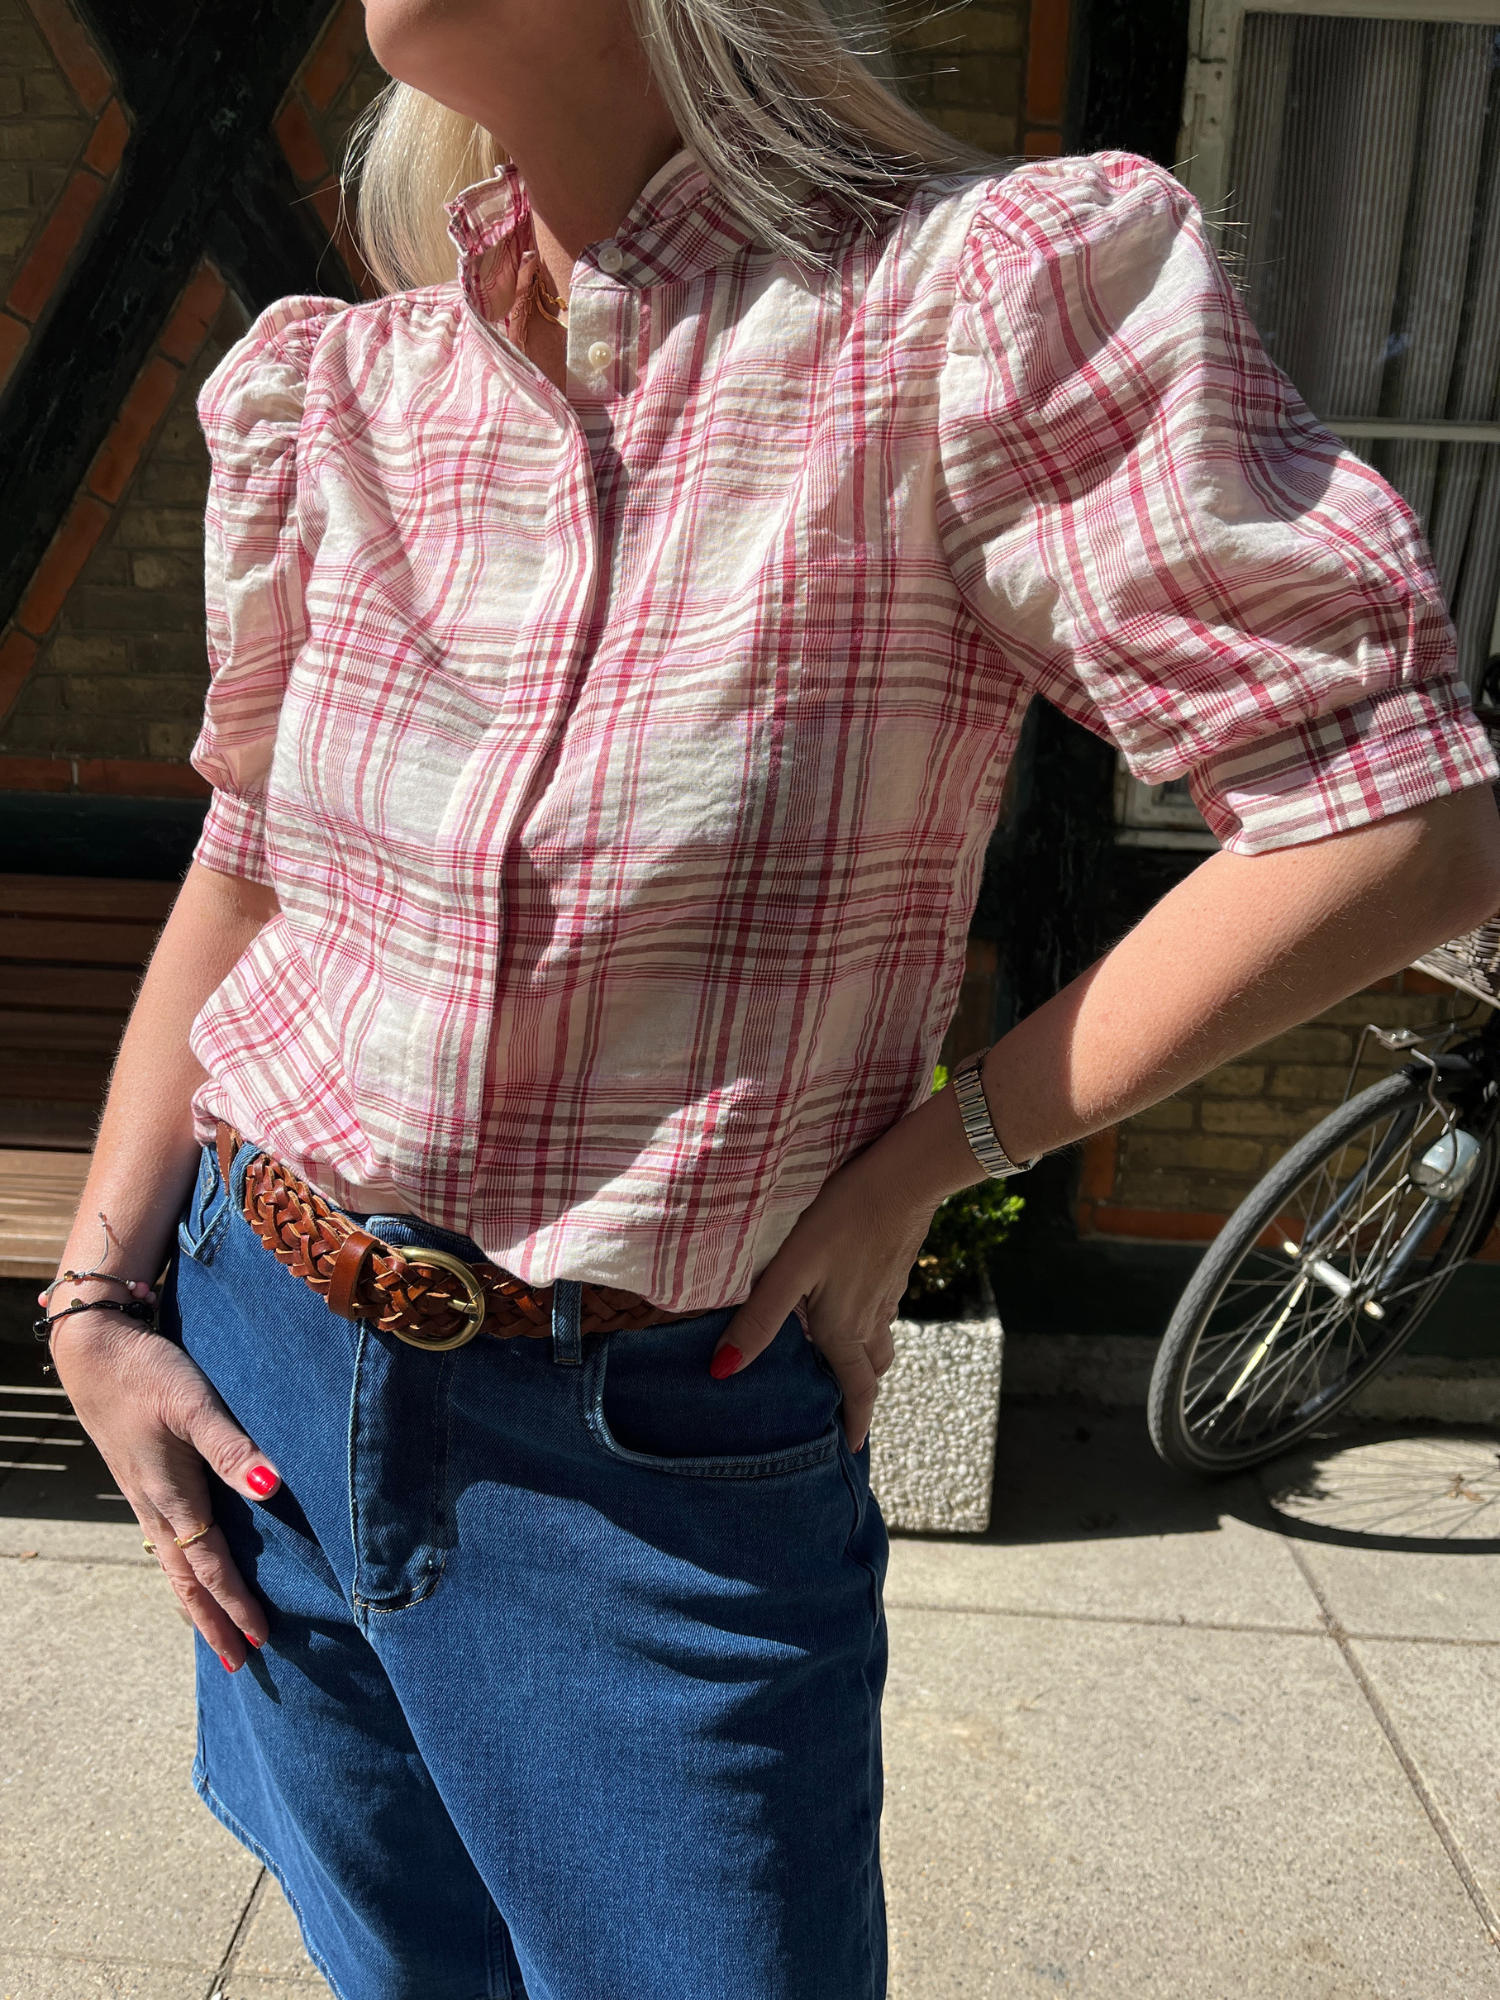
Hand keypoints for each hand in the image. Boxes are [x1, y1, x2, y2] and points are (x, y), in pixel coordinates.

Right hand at [51, 1310, 280, 1670]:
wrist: (94, 1350)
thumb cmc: (148, 1373)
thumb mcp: (195, 1405)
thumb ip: (232, 1449)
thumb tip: (271, 1489)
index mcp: (172, 1496)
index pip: (210, 1565)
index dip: (236, 1602)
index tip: (261, 1638)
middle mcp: (155, 1505)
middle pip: (186, 1580)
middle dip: (212, 1621)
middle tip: (238, 1661)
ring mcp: (143, 1495)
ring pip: (171, 1564)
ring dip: (195, 1601)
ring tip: (214, 1632)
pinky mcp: (141, 1479)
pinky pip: (163, 1541)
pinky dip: (180, 1570)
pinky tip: (187, 1570)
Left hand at [710, 1149, 941, 1451]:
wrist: (902, 1179)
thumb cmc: (840, 1221)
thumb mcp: (791, 1271)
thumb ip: (758, 1320)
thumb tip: (722, 1371)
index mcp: (845, 1331)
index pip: (856, 1391)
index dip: (855, 1424)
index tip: (851, 1451)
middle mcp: (871, 1320)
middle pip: (871, 1370)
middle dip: (859, 1394)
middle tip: (842, 1407)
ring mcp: (888, 1293)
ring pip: (880, 1340)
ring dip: (865, 1359)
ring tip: (842, 1360)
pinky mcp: (894, 1267)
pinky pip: (883, 1309)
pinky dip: (870, 1322)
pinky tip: (851, 1301)